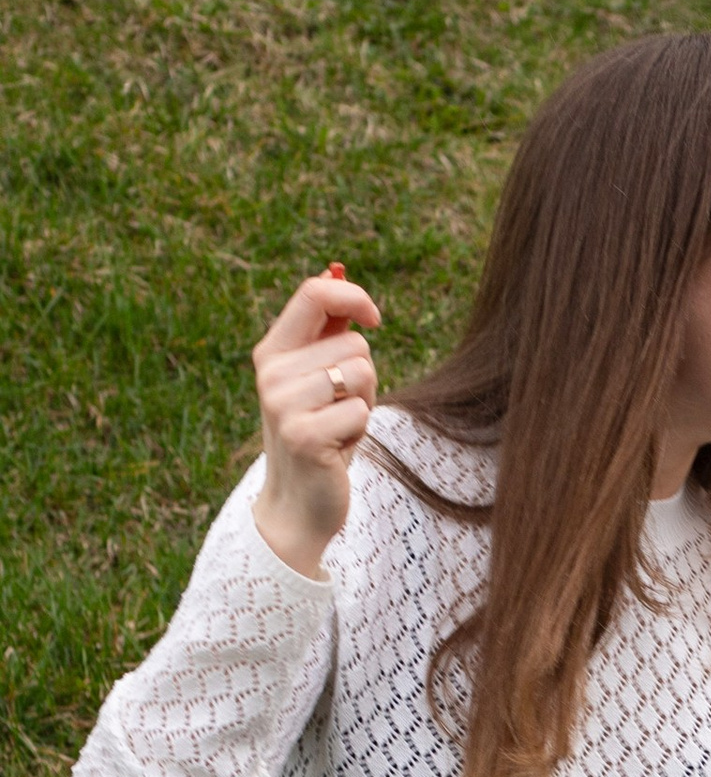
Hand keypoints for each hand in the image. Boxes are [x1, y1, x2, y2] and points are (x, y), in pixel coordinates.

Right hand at [250, 266, 381, 576]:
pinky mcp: (304, 435)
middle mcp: (271, 373)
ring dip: (364, 403)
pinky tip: (338, 448)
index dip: (354, 296)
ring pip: (361, 374)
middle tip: (339, 408)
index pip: (313, 293)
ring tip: (338, 426)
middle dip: (365, 377)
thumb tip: (337, 274)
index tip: (374, 319)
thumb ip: (326, 331)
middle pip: (354, 343)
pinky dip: (360, 430)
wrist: (298, 502)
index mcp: (272, 351)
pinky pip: (360, 410)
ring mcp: (283, 404)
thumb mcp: (317, 378)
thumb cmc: (318, 434)